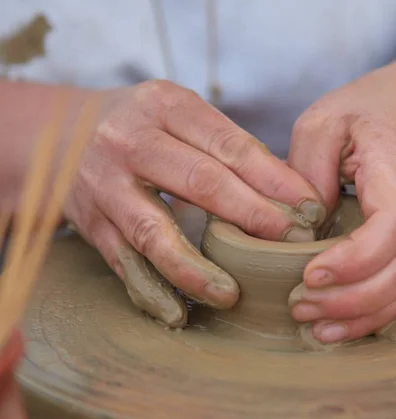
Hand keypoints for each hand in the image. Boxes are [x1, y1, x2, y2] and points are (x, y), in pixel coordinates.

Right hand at [64, 80, 325, 326]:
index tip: (310, 207)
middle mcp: (130, 141)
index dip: (274, 179)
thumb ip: (229, 147)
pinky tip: (177, 312)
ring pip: (154, 232)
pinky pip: (122, 263)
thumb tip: (292, 192)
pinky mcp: (90, 224)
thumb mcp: (182, 115)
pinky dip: (151, 290)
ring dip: (197, 268)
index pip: (230, 145)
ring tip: (232, 294)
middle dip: (253, 217)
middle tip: (292, 243)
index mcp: (165, 106)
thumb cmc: (144, 127)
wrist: (62, 135)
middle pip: (200, 183)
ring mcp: (105, 185)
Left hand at [287, 63, 395, 343]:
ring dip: (367, 315)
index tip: (310, 273)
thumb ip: (308, 168)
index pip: (392, 225)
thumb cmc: (369, 113)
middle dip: (352, 299)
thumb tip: (302, 226)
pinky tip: (387, 335)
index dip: (355, 258)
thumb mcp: (324, 121)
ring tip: (319, 328)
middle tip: (301, 307)